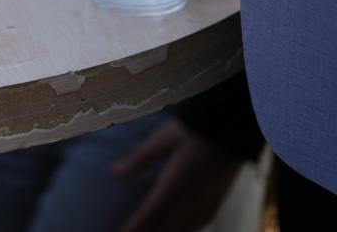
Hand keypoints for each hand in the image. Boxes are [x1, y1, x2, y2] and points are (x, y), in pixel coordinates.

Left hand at [112, 118, 241, 231]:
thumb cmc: (194, 130)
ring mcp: (207, 202)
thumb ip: (140, 158)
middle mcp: (191, 200)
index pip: (151, 214)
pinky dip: (187, 229)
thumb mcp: (162, 138)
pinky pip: (200, 223)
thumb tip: (115, 173)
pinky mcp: (218, 200)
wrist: (232, 127)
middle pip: (168, 227)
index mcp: (174, 185)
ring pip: (185, 228)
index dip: (135, 228)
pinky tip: (184, 229)